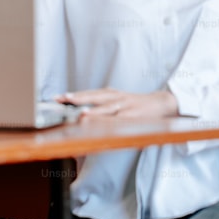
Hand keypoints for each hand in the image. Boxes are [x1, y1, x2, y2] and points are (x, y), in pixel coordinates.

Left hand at [56, 88, 177, 118]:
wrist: (161, 103)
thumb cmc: (135, 105)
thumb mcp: (118, 102)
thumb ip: (102, 107)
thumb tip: (82, 116)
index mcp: (111, 94)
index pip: (89, 94)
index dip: (73, 95)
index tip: (57, 97)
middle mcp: (116, 97)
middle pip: (95, 96)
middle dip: (78, 98)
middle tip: (63, 98)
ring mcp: (126, 106)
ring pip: (108, 108)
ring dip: (95, 111)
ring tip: (82, 114)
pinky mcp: (134, 115)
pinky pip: (121, 119)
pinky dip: (112, 121)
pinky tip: (104, 125)